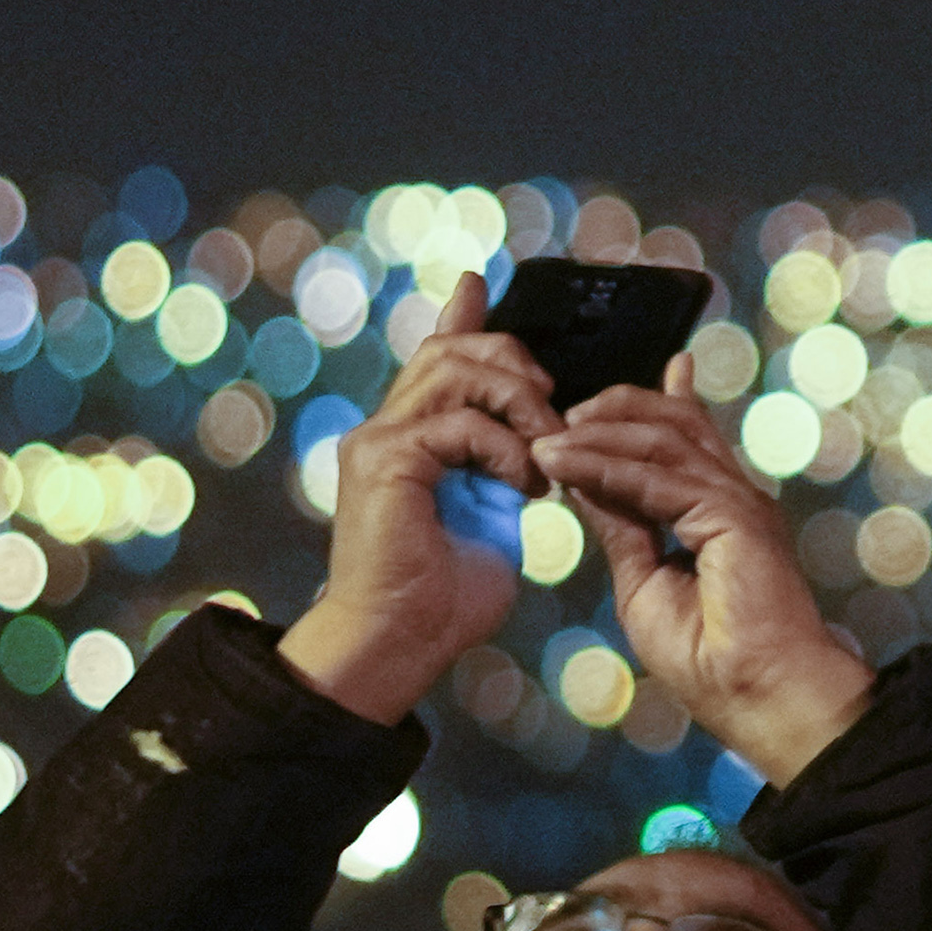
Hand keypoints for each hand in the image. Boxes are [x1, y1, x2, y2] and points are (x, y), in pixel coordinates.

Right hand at [278, 273, 555, 724]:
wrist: (400, 646)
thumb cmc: (445, 598)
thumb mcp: (493, 517)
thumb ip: (506, 470)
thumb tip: (539, 447)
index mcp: (409, 436)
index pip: (435, 355)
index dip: (460, 316)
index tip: (482, 284)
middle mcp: (385, 428)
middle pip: (449, 347)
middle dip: (514, 361)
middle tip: (553, 404)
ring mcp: (378, 440)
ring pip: (453, 368)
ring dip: (516, 399)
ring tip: (545, 449)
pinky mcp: (382, 460)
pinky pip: (456, 421)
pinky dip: (504, 446)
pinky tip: (526, 484)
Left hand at [534, 363, 874, 782]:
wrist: (758, 695)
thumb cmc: (711, 661)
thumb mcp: (643, 584)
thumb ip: (622, 530)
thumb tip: (584, 484)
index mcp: (721, 513)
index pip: (684, 441)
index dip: (647, 407)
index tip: (593, 403)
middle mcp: (734, 497)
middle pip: (675, 424)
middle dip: (616, 410)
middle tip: (561, 417)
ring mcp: (739, 502)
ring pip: (664, 440)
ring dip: (599, 437)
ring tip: (548, 442)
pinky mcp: (735, 516)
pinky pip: (658, 480)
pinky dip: (607, 469)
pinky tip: (566, 467)